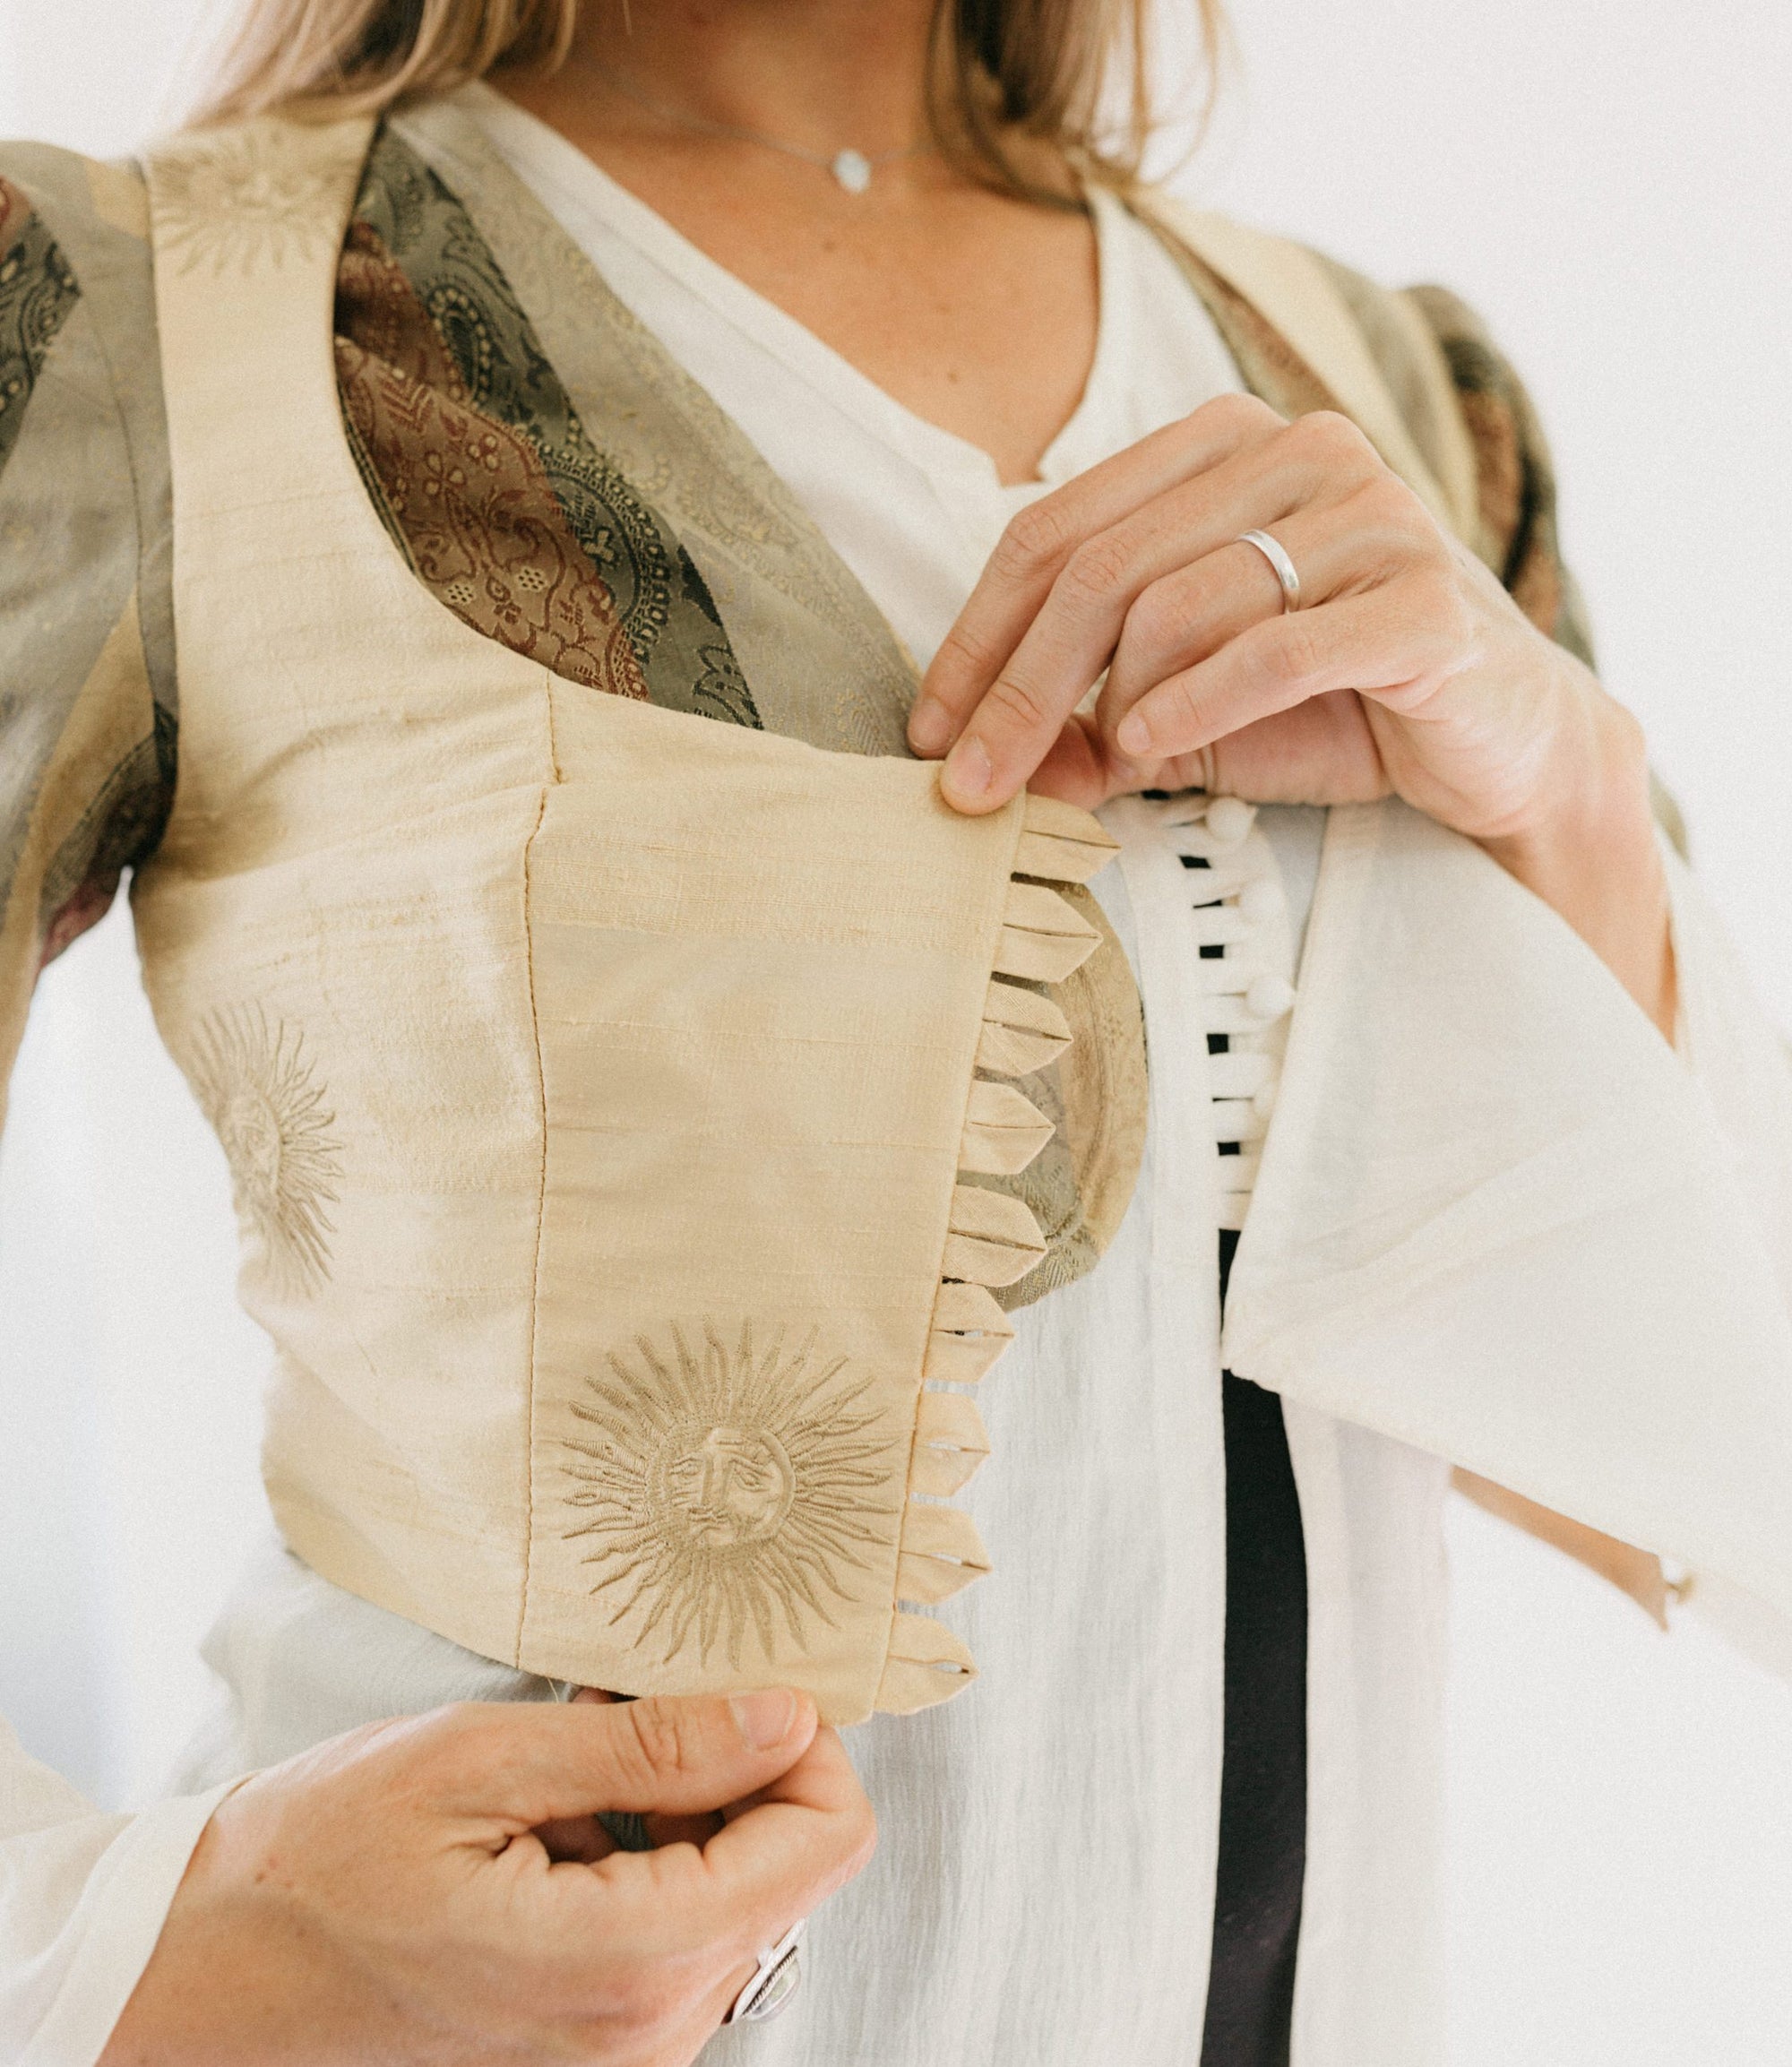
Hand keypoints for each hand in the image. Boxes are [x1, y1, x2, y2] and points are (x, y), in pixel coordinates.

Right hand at [102, 1689, 874, 2066]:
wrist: (202, 1969)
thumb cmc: (316, 1860)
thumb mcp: (483, 1764)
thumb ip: (657, 1746)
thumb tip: (787, 1713)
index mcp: (630, 1966)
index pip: (825, 1841)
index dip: (805, 1741)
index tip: (734, 1681)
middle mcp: (646, 2034)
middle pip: (789, 1868)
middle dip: (734, 1768)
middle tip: (628, 1709)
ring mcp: (620, 2051)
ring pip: (736, 1895)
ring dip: (682, 1808)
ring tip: (576, 1758)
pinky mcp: (590, 2041)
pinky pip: (677, 1932)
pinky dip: (645, 1854)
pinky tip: (560, 1812)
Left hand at [909, 396, 1672, 1031]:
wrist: (1502, 746)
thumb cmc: (1333, 711)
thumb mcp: (1184, 718)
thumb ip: (1088, 724)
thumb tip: (978, 765)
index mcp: (1222, 449)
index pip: (1055, 529)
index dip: (976, 634)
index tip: (928, 728)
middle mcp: (1295, 452)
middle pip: (1098, 567)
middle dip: (1016, 687)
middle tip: (969, 785)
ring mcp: (1368, 513)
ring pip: (1175, 600)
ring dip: (1119, 702)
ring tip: (1119, 760)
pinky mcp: (1421, 595)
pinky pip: (1274, 645)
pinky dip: (1196, 702)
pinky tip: (1154, 747)